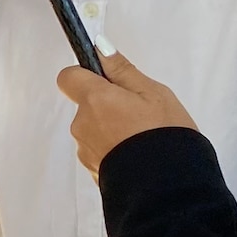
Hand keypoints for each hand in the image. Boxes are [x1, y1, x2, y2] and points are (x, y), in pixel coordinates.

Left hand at [56, 52, 198, 177]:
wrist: (168, 189)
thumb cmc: (164, 135)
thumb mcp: (153, 93)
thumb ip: (123, 71)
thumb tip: (100, 48)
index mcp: (94, 100)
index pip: (68, 77)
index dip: (85, 75)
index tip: (107, 80)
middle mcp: (82, 125)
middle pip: (85, 105)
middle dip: (106, 105)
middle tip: (139, 112)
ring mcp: (85, 151)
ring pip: (93, 129)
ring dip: (111, 129)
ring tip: (141, 137)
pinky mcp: (93, 172)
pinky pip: (100, 151)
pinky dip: (114, 150)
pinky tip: (136, 155)